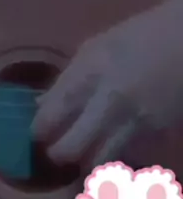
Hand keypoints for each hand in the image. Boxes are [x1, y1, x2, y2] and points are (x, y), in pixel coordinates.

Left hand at [32, 0, 182, 163]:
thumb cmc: (137, 37)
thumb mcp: (95, 48)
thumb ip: (68, 78)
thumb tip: (41, 105)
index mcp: (91, 72)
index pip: (51, 114)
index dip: (39, 130)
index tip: (38, 131)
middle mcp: (110, 100)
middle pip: (70, 148)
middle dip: (58, 153)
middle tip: (57, 150)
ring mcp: (136, 121)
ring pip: (99, 161)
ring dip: (86, 161)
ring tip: (84, 153)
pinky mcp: (158, 134)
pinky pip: (127, 157)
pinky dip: (116, 156)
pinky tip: (113, 147)